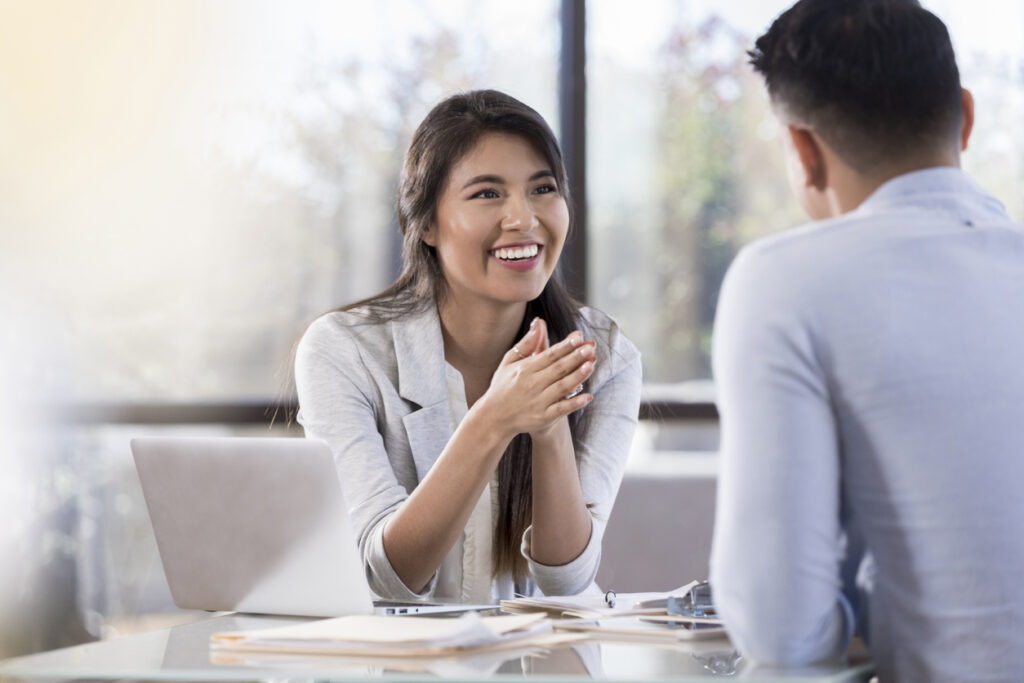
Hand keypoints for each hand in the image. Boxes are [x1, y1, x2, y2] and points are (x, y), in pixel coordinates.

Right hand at [474, 318, 595, 440]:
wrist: (494, 418)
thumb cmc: (503, 386)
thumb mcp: (509, 362)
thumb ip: (526, 344)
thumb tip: (539, 323)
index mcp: (525, 369)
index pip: (549, 355)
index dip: (565, 346)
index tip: (579, 337)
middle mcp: (532, 384)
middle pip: (558, 369)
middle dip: (575, 357)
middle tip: (590, 348)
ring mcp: (538, 402)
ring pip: (562, 387)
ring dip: (577, 376)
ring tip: (591, 364)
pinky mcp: (543, 417)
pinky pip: (561, 409)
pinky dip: (575, 403)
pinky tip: (588, 396)